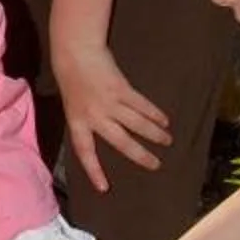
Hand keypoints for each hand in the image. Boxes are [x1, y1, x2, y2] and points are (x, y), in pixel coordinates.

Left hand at [53, 43, 171, 193]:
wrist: (75, 51)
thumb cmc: (72, 77)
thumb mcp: (72, 104)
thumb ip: (87, 119)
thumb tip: (103, 133)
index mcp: (77, 121)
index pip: (85, 152)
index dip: (94, 170)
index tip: (104, 188)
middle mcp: (94, 116)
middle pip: (121, 142)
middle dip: (140, 155)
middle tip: (155, 165)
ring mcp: (109, 103)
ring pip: (136, 124)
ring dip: (154, 133)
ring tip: (167, 140)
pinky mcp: (122, 89)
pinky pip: (142, 105)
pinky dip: (154, 113)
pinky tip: (164, 120)